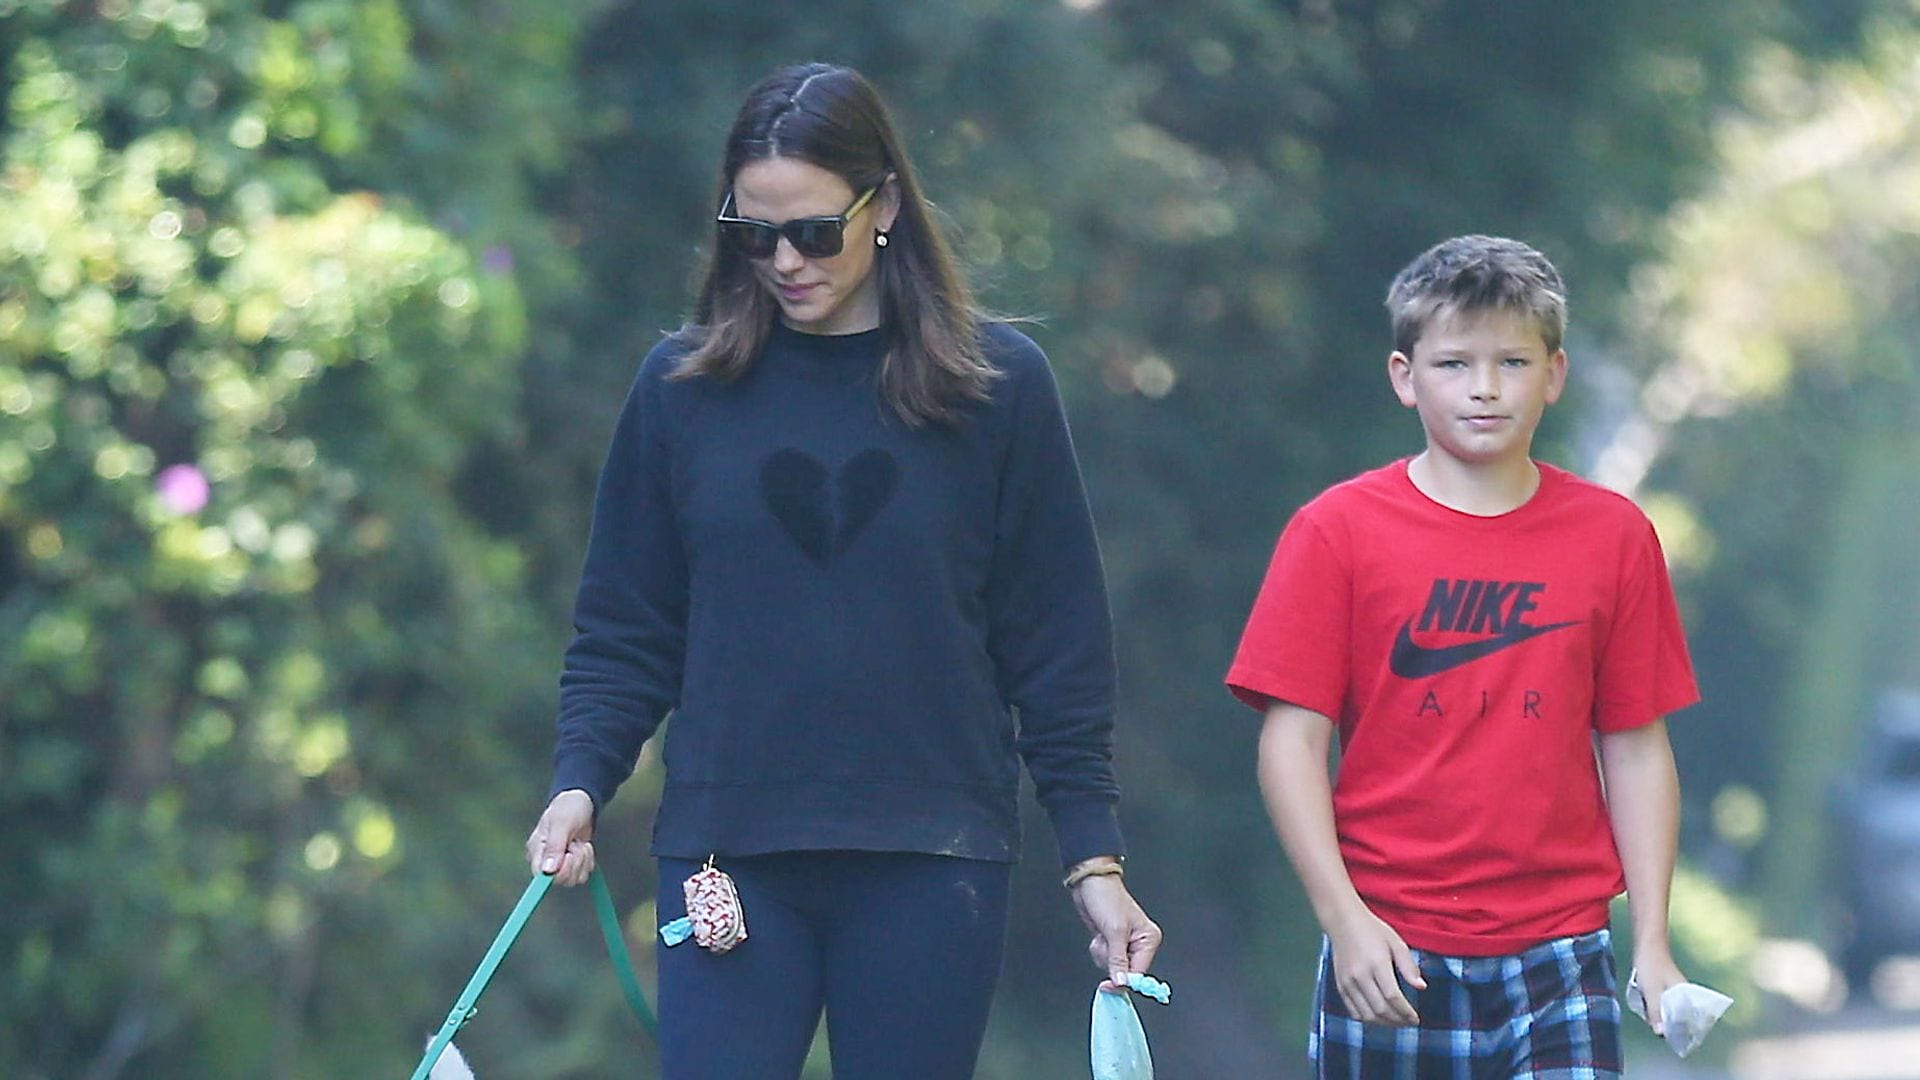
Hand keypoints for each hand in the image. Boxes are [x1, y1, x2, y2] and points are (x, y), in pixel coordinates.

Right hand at [525, 789, 595, 886]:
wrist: (581, 803)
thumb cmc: (567, 808)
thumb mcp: (561, 823)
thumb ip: (555, 846)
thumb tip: (548, 871)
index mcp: (536, 850)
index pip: (541, 876)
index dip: (558, 872)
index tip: (569, 855)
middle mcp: (545, 861)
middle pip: (560, 880)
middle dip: (574, 862)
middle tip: (575, 844)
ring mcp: (559, 865)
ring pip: (574, 879)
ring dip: (582, 860)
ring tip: (578, 842)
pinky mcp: (572, 866)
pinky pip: (583, 875)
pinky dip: (588, 861)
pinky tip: (582, 846)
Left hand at [1070, 872, 1161, 988]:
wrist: (1090, 883)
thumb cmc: (1107, 898)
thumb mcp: (1114, 931)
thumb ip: (1118, 960)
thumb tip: (1121, 983)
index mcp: (1149, 939)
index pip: (1139, 973)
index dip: (1123, 981)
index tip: (1108, 986)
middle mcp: (1140, 944)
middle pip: (1125, 972)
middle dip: (1110, 960)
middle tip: (1106, 942)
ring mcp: (1126, 944)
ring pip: (1113, 967)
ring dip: (1103, 954)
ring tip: (1103, 935)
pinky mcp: (1113, 943)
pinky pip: (1105, 959)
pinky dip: (1099, 951)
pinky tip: (1099, 935)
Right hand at [1326, 906, 1424, 1026]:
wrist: (1343, 922)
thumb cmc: (1373, 931)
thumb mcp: (1396, 942)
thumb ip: (1409, 966)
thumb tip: (1422, 987)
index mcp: (1377, 963)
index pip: (1393, 997)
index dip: (1406, 1012)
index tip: (1416, 1018)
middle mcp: (1360, 975)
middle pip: (1380, 1009)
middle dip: (1398, 1020)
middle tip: (1409, 1022)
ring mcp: (1348, 982)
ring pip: (1366, 1015)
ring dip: (1383, 1023)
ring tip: (1396, 1022)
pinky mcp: (1340, 986)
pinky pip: (1353, 1011)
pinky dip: (1367, 1019)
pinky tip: (1379, 1017)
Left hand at [1631, 945, 1686, 1036]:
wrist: (1647, 945)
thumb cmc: (1651, 967)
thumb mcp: (1651, 992)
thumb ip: (1655, 1012)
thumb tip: (1660, 1033)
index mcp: (1687, 997)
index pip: (1687, 1021)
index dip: (1676, 1029)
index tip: (1664, 1032)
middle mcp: (1684, 996)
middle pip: (1676, 1017)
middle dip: (1663, 1021)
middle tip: (1651, 1017)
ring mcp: (1675, 991)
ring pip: (1667, 1009)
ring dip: (1657, 1012)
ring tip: (1647, 1007)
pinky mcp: (1666, 988)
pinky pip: (1662, 1002)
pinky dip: (1654, 1004)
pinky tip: (1646, 1001)